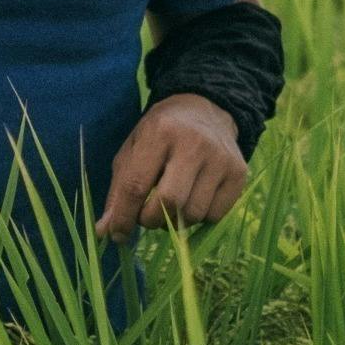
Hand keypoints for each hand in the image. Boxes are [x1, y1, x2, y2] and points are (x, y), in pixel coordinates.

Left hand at [95, 94, 248, 241]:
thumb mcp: (133, 149)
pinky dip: (198, 218)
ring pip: (193, 214)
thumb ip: (119, 190)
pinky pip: (215, 216)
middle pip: (169, 203)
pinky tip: (192, 199)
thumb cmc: (160, 133)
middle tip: (145, 217)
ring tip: (169, 206)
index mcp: (160, 132)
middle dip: (150, 220)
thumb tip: (105, 232)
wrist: (204, 110)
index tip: (116, 234)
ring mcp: (220, 158)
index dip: (123, 216)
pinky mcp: (239, 173)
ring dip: (175, 222)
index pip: (137, 185)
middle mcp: (194, 143)